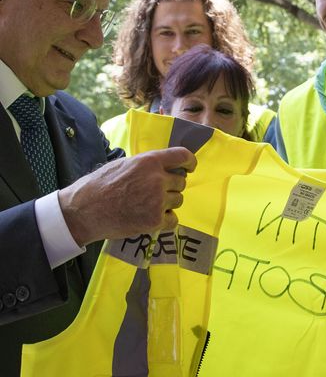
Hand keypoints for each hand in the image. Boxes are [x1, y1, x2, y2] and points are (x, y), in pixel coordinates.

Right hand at [59, 147, 196, 245]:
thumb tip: (165, 166)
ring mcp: (157, 201)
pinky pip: (173, 219)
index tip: (190, 168)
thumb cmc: (99, 185)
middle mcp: (157, 179)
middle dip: (171, 187)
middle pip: (181, 182)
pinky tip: (151, 218)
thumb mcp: (123, 164)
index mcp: (149, 161)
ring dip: (168, 203)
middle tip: (154, 192)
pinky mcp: (155, 220)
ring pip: (178, 200)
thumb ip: (146, 165)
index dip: (190, 162)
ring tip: (147, 205)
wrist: (83, 211)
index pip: (183, 156)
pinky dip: (166, 220)